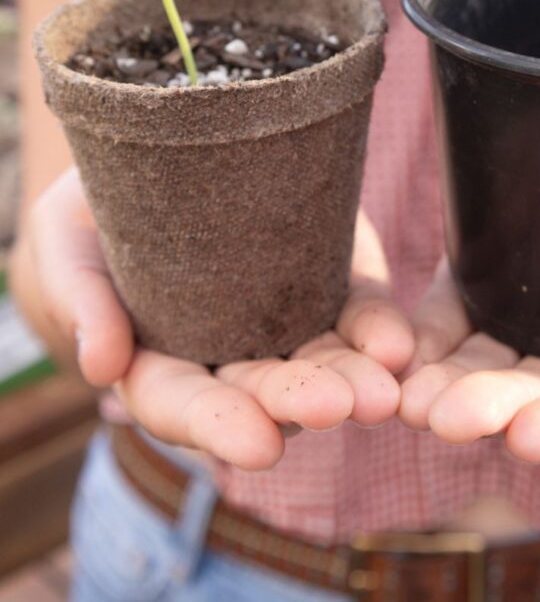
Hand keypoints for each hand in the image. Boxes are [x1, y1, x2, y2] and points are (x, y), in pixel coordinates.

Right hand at [28, 168, 413, 469]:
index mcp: (158, 365)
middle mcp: (226, 355)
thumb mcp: (64, 250)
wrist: (146, 166)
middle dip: (300, 401)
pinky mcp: (322, 278)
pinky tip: (401, 346)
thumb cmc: (84, 221)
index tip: (258, 446)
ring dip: (353, 378)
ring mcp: (280, 319)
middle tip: (342, 407)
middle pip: (263, 389)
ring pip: (319, 359)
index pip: (185, 405)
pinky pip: (355, 311)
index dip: (218, 425)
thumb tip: (101, 364)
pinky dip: (378, 330)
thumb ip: (79, 301)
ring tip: (386, 391)